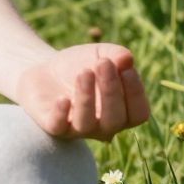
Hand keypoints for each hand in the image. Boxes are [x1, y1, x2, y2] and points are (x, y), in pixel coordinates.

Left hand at [13, 42, 150, 140]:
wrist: (45, 70)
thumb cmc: (81, 65)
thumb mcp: (100, 54)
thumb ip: (116, 54)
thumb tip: (127, 59)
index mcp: (122, 113)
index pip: (138, 114)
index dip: (135, 92)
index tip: (125, 66)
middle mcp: (103, 127)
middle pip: (115, 119)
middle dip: (111, 90)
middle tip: (103, 63)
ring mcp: (78, 129)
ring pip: (86, 123)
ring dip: (87, 97)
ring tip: (84, 72)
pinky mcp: (53, 126)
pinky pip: (59, 126)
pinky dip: (61, 113)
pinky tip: (62, 98)